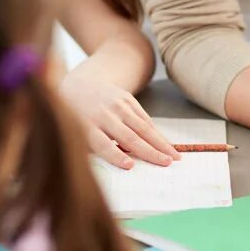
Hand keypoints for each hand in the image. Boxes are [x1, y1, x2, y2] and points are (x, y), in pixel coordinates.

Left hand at [60, 56, 179, 169]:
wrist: (81, 85)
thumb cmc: (76, 117)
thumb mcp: (75, 133)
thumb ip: (93, 149)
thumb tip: (120, 165)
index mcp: (86, 126)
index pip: (103, 144)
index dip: (116, 155)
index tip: (130, 166)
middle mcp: (104, 115)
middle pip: (129, 136)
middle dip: (150, 151)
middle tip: (167, 163)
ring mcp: (118, 105)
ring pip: (142, 127)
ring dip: (160, 143)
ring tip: (173, 156)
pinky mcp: (127, 99)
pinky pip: (144, 118)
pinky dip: (155, 132)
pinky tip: (165, 143)